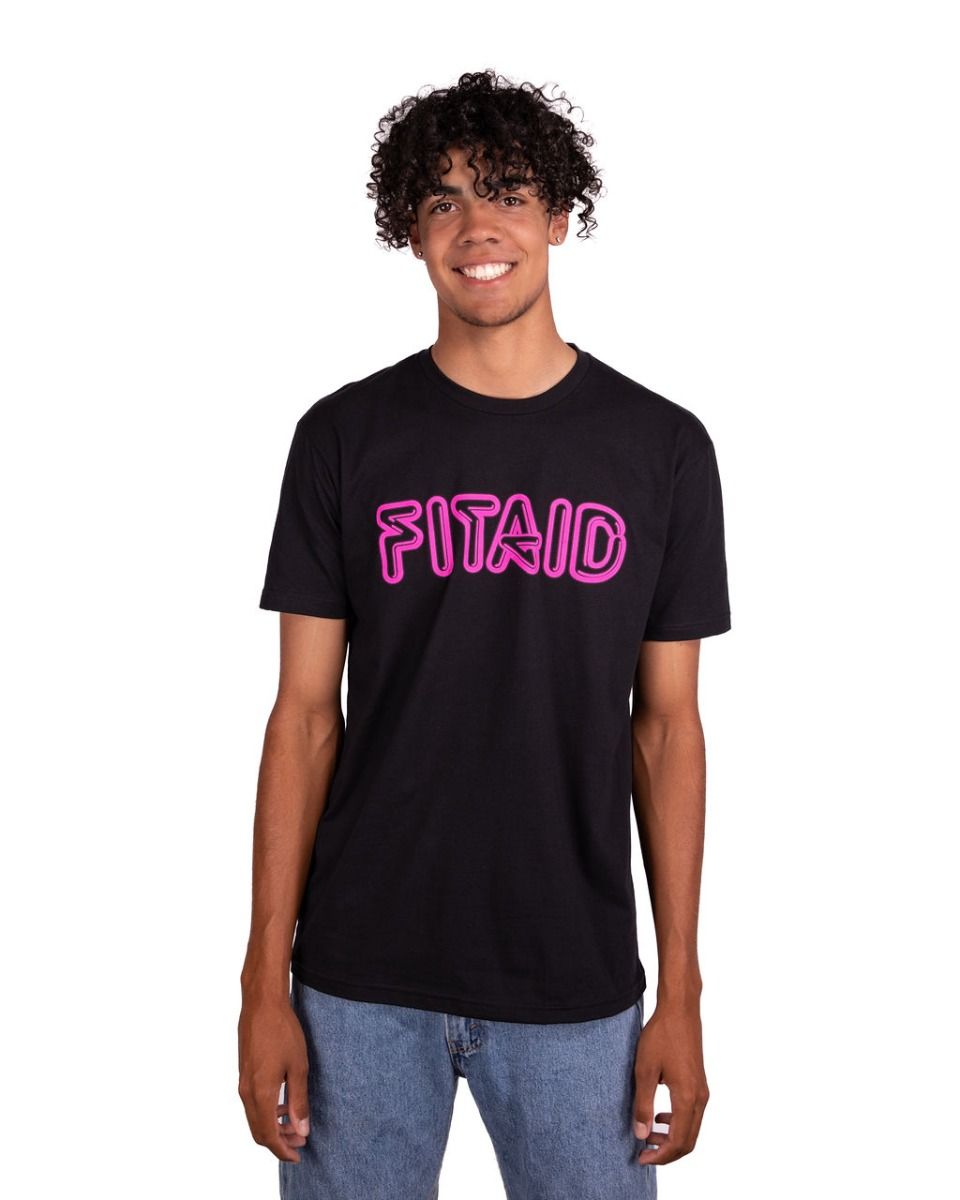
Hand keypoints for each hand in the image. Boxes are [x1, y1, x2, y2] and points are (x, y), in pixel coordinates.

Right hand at [238, 993, 310, 1162]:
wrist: (262, 1003)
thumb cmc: (282, 1030)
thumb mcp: (298, 1066)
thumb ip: (299, 1100)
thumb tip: (301, 1129)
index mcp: (260, 1093)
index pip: (268, 1135)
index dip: (283, 1150)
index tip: (298, 1155)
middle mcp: (246, 1091)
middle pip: (258, 1131)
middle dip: (279, 1141)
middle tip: (301, 1141)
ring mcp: (242, 1082)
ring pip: (254, 1118)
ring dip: (273, 1127)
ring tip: (295, 1125)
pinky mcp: (244, 1073)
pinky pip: (252, 1103)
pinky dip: (267, 1112)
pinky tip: (284, 1104)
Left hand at [632, 1001, 708, 1164]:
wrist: (680, 1010)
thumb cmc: (661, 1036)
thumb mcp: (645, 1070)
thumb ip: (643, 1104)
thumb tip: (641, 1134)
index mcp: (687, 1097)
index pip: (678, 1141)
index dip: (660, 1156)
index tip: (641, 1158)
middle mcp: (700, 1097)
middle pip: (689, 1141)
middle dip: (667, 1152)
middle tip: (644, 1153)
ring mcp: (702, 1090)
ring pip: (692, 1128)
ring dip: (672, 1138)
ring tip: (649, 1136)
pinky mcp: (699, 1082)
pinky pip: (692, 1114)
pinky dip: (677, 1123)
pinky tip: (660, 1116)